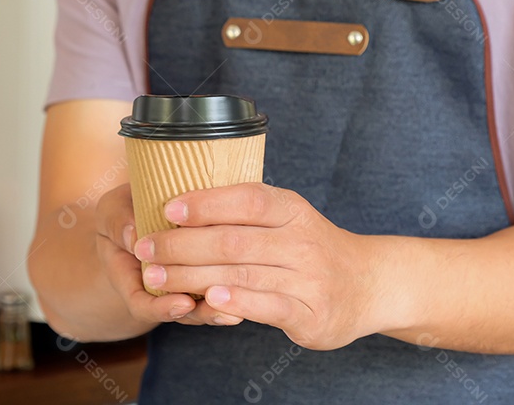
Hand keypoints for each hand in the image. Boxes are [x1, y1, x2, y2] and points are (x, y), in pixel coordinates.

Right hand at [95, 184, 232, 326]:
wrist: (140, 214)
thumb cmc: (124, 213)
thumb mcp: (112, 212)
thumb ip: (120, 222)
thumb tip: (134, 234)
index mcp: (129, 278)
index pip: (142, 305)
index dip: (161, 308)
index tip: (182, 302)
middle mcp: (158, 290)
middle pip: (179, 313)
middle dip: (199, 313)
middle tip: (216, 308)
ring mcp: (182, 287)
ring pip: (202, 308)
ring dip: (218, 308)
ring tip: (236, 309)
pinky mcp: (205, 275)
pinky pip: (218, 292)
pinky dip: (231, 293)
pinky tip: (249, 292)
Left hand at [133, 183, 388, 349]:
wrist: (368, 284)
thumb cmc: (310, 246)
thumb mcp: (288, 217)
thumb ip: (245, 212)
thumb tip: (179, 203)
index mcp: (291, 209)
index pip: (246, 199)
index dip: (205, 203)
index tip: (167, 209)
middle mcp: (300, 239)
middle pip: (232, 240)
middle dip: (181, 245)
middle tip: (145, 249)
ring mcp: (307, 277)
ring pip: (241, 273)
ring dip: (192, 276)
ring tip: (156, 278)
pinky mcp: (309, 313)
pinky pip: (268, 306)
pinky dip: (236, 302)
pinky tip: (208, 300)